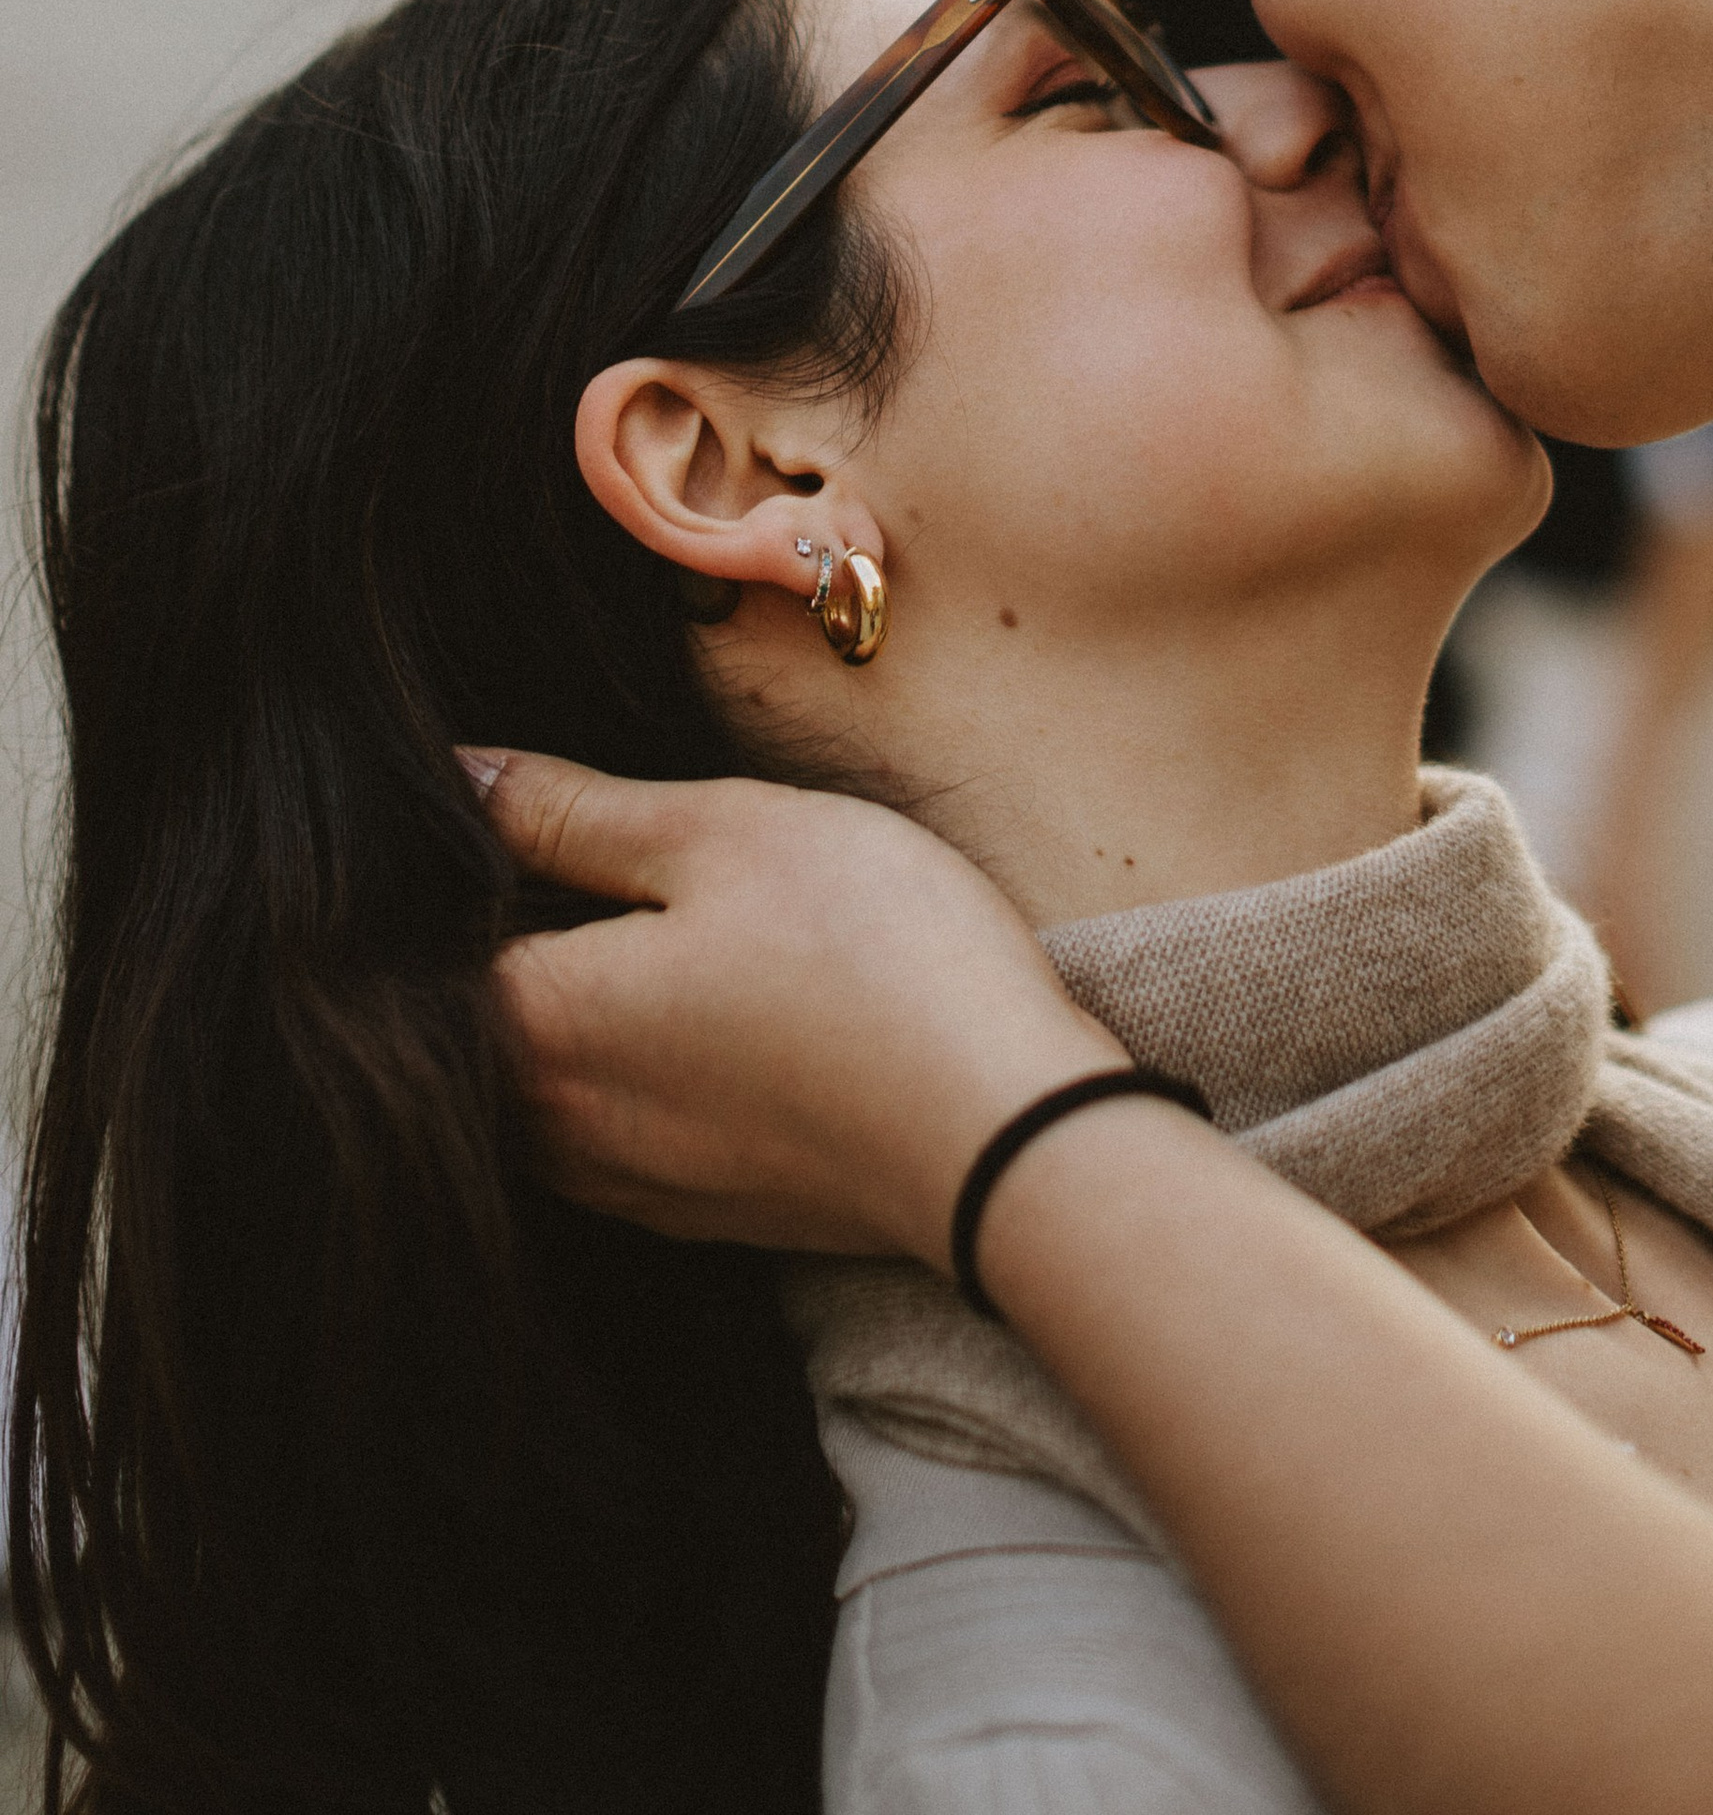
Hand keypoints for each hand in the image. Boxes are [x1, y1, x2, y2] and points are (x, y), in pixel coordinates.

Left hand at [475, 753, 1125, 1256]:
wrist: (1002, 1133)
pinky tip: (711, 1018)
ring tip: (649, 931)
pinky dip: (634, 1075)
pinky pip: (614, 1135)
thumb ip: (573, 811)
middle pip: (478, 1026)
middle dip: (506, 943)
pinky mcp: (700, 1215)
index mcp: (535, 1025)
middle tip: (574, 854)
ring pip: (542, 1088)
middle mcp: (554, 1128)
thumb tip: (455, 779)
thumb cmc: (868, 958)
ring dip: (570, 1016)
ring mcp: (628, 1185)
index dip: (458, 865)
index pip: (427, 942)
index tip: (515, 813)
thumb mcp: (722, 833)